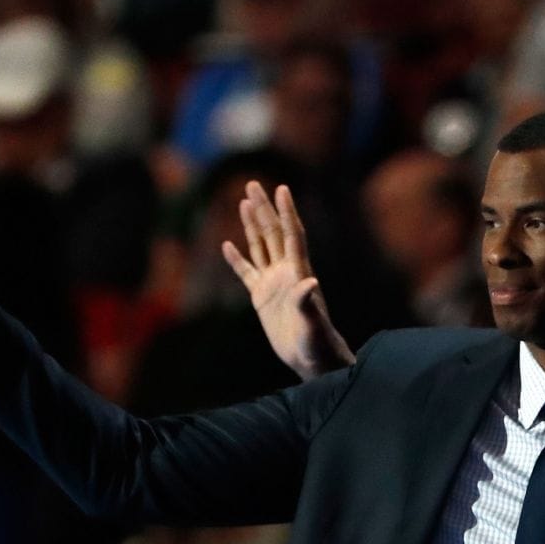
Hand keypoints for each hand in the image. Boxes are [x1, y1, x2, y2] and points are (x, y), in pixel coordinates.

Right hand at [220, 181, 354, 380]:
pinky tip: (226, 244)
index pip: (292, 235)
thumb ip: (308, 303)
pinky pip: (246, 273)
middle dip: (264, 208)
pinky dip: (236, 259)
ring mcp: (273, 284)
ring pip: (260, 247)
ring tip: (244, 201)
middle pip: (273, 233)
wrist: (311, 360)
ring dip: (252, 225)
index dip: (287, 212)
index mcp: (299, 273)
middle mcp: (286, 273)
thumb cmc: (318, 343)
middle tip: (253, 183)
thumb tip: (310, 282)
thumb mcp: (313, 323)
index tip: (282, 188)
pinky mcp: (261, 298)